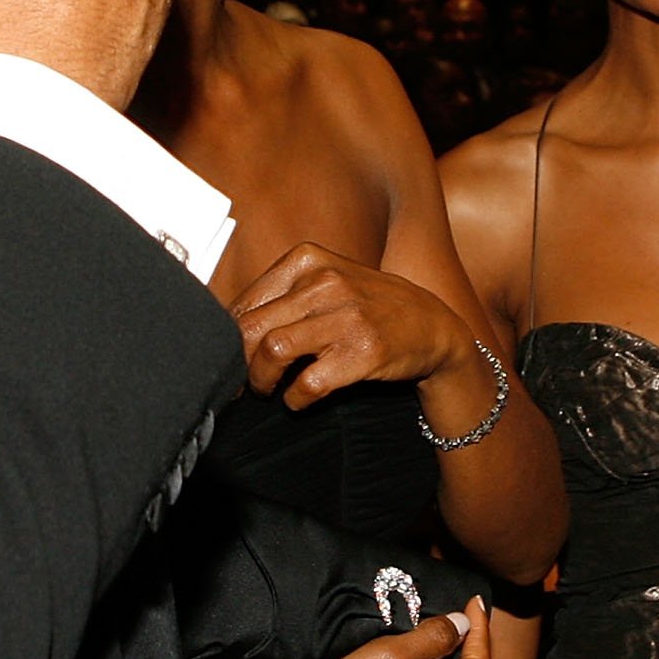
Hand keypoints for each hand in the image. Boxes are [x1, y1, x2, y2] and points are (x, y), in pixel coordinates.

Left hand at [235, 244, 472, 407]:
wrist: (431, 326)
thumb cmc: (370, 306)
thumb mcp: (327, 283)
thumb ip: (282, 297)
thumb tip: (226, 327)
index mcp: (308, 260)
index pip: (244, 302)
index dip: (226, 337)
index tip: (228, 358)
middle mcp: (325, 282)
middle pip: (250, 326)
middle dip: (238, 361)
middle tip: (243, 381)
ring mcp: (346, 316)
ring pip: (272, 350)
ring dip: (261, 379)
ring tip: (268, 388)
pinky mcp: (363, 352)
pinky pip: (308, 383)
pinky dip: (295, 398)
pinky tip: (300, 399)